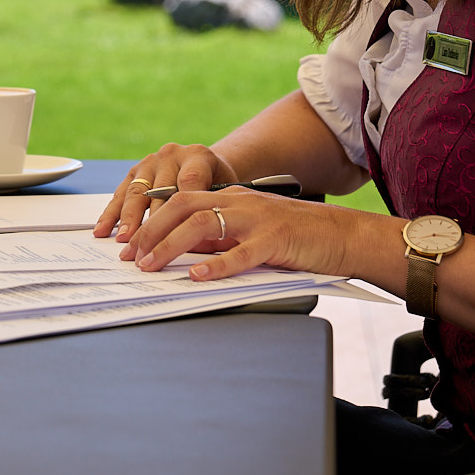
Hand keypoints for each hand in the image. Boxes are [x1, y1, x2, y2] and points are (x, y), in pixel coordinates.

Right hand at [92, 143, 239, 243]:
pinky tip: (102, 230)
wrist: (205, 164)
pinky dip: (111, 213)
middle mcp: (172, 154)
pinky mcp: (135, 171)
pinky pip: (121, 193)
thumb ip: (213, 208)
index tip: (177, 236)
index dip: (183, 209)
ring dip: (128, 220)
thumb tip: (197, 240)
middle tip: (147, 248)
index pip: (190, 182)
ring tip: (123, 241)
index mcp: (198, 156)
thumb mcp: (226, 191)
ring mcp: (151, 161)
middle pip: (159, 191)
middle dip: (152, 223)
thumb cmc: (217, 183)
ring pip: (137, 192)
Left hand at [125, 187, 387, 281]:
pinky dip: (216, 264)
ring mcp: (258, 220)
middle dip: (151, 231)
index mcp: (232, 199)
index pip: (181, 202)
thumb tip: (183, 251)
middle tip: (131, 256)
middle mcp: (240, 203)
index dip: (152, 222)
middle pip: (183, 208)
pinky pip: (241, 253)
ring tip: (151, 266)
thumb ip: (220, 238)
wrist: (343, 235)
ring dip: (171, 246)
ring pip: (203, 225)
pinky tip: (197, 275)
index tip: (131, 245)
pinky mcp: (276, 240)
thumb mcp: (251, 233)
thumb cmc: (298, 237)